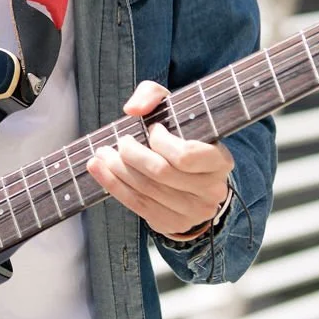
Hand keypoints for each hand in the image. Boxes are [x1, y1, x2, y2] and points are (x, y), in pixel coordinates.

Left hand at [86, 80, 232, 240]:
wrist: (192, 179)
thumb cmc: (181, 138)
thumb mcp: (174, 109)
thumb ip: (153, 95)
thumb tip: (132, 109)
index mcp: (220, 161)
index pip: (186, 155)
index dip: (161, 142)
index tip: (151, 129)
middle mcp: (211, 189)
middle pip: (162, 173)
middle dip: (132, 155)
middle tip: (120, 141)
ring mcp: (193, 211)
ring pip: (147, 190)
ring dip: (117, 170)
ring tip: (103, 154)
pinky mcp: (172, 223)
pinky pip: (138, 205)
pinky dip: (113, 186)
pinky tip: (98, 170)